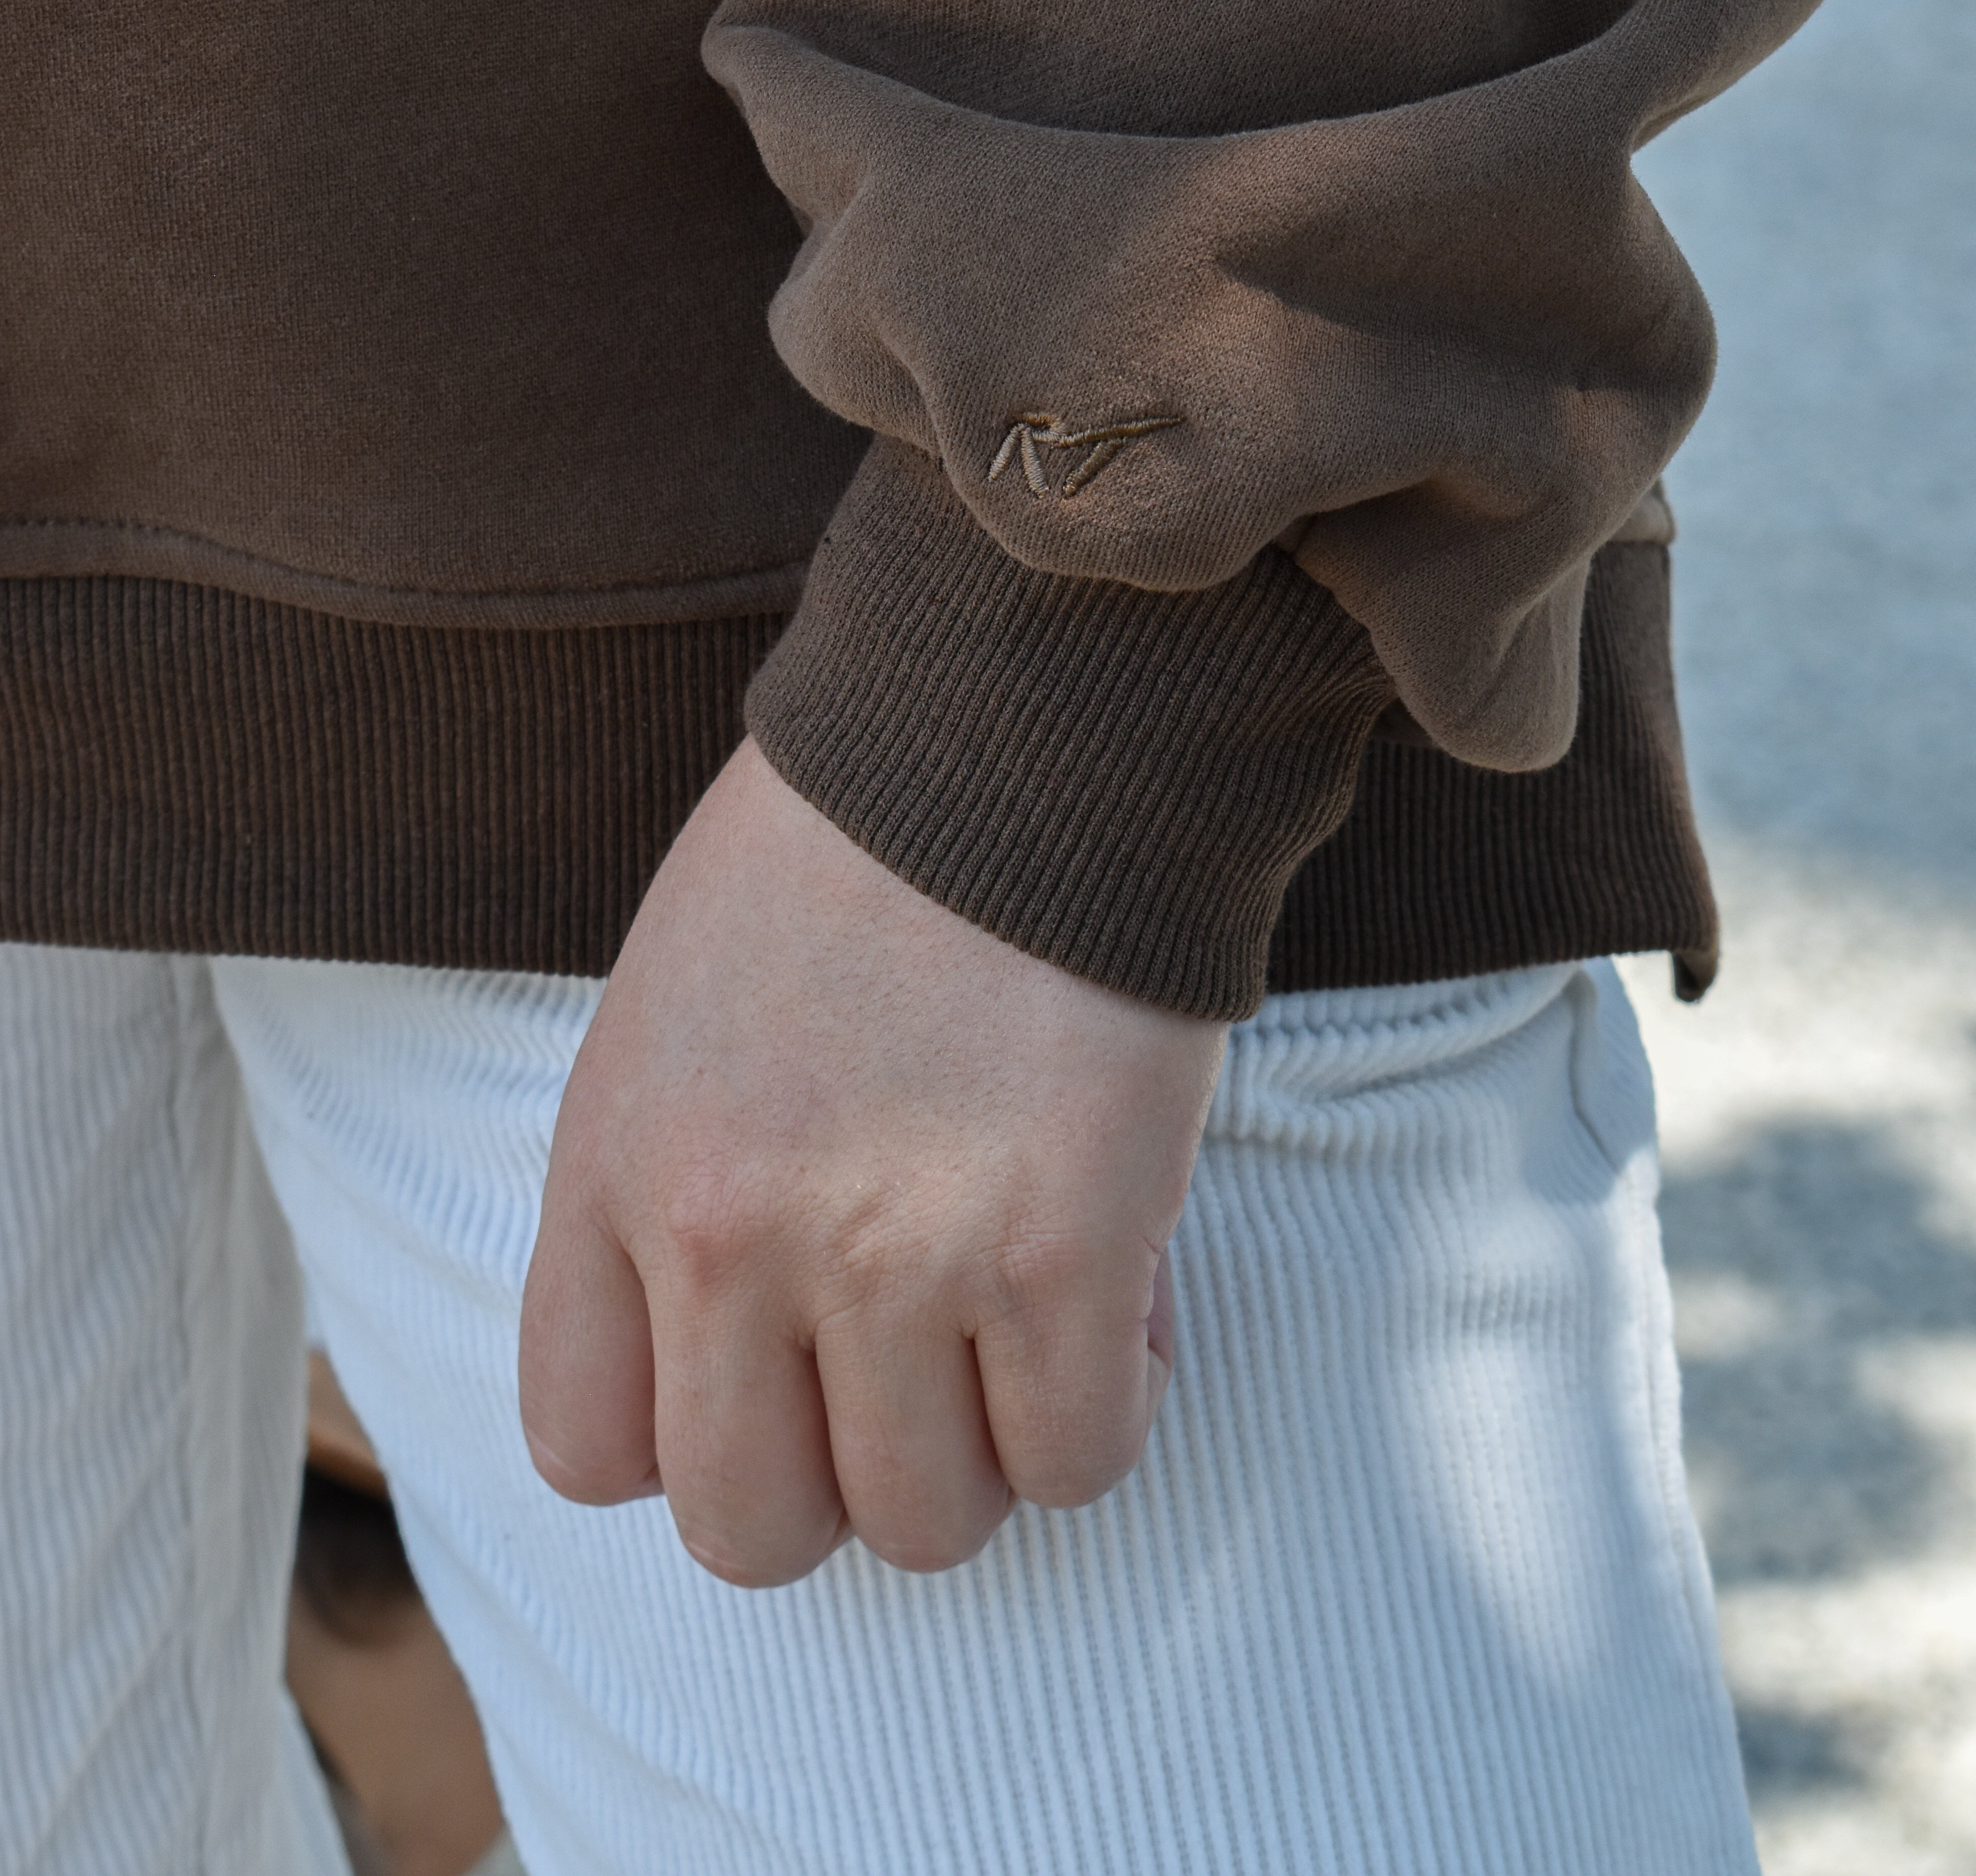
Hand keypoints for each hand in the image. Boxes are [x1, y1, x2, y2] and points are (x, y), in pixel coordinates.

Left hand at [519, 738, 1226, 1585]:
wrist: (1019, 719)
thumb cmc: (856, 845)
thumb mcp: (675, 1006)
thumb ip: (670, 1186)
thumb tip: (747, 1357)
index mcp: (618, 1167)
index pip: (587, 1451)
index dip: (690, 1433)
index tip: (769, 1366)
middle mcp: (731, 1240)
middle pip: (752, 1529)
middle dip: (836, 1475)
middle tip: (905, 1365)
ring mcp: (897, 1259)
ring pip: (925, 1525)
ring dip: (981, 1447)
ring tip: (1017, 1319)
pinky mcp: (1063, 1255)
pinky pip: (1077, 1461)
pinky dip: (1104, 1405)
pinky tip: (1115, 1295)